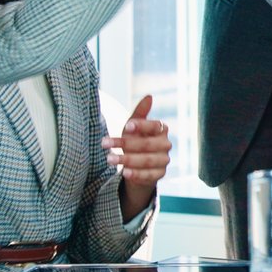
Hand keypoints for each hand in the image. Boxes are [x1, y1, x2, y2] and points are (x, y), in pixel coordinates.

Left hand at [109, 94, 171, 218]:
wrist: (140, 165)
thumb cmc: (136, 140)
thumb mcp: (134, 127)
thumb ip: (140, 113)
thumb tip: (149, 96)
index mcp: (161, 129)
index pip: (154, 126)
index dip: (141, 126)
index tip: (126, 126)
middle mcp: (166, 144)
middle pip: (147, 144)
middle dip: (125, 144)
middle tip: (105, 143)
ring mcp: (164, 160)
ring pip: (146, 161)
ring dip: (127, 160)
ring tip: (110, 159)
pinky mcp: (160, 174)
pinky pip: (148, 175)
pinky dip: (136, 174)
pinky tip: (124, 172)